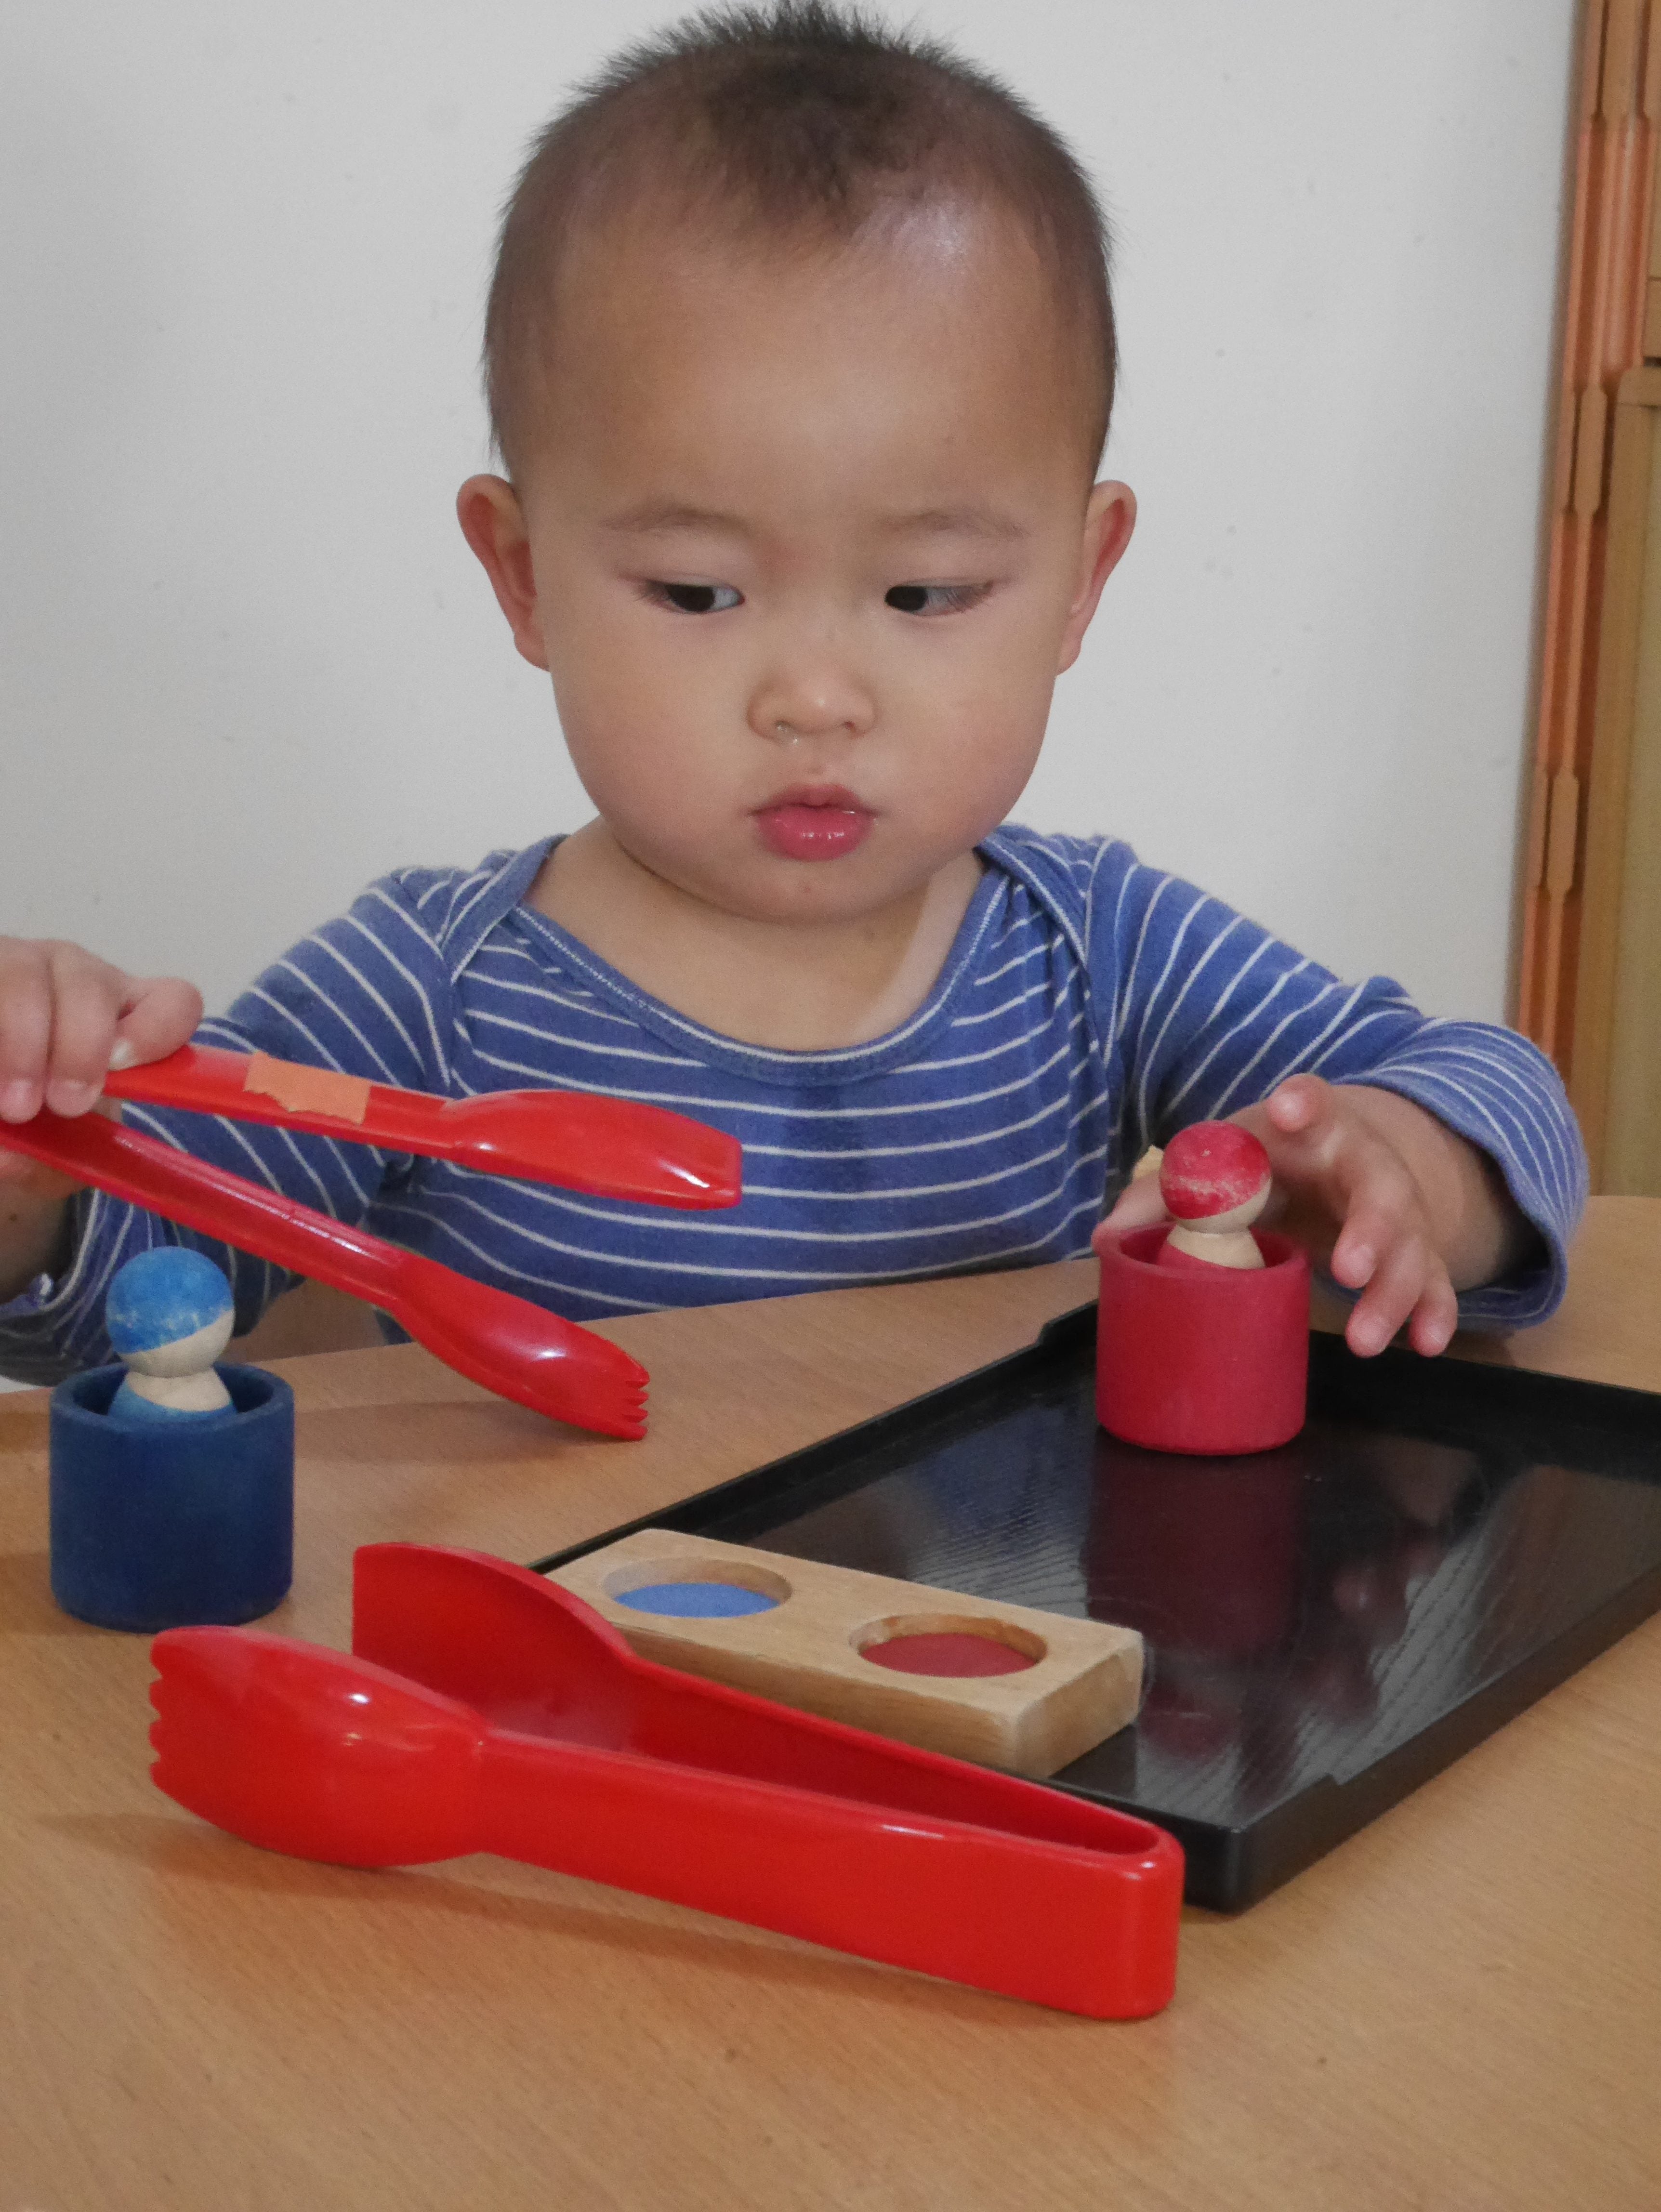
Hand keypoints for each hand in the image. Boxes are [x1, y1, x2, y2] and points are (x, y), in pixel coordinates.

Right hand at [0, 939, 200, 1202]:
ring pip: (25, 978)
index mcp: (127, 1015)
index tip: (120, 1069)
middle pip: (91, 987)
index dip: (156, 1031)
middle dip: (77, 1049)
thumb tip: (10, 1158)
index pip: (173, 1002)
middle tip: (64, 1105)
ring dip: (21, 1041)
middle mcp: (79, 978)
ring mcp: (23, 964)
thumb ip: (55, 1161)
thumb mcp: (61, 1149)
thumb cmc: (41, 1122)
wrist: (2, 1103)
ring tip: (14, 1108)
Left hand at [1096, 1076, 1522, 1358]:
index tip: (1290, 1109)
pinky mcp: (1414, 1253)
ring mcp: (1396, 1211)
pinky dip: (1434, 1311)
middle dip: (1372, 1227)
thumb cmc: (1263, 1164)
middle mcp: (1362, 1163)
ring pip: (1412, 1245)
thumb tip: (1105, 1238)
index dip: (1304, 1102)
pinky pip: (1435, 1281)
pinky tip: (1428, 1344)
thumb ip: (1163, 1194)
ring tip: (1366, 1339)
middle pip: (1380, 1186)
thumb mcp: (1219, 1166)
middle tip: (1350, 1268)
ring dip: (1394, 1291)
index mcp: (1309, 1129)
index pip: (1312, 1101)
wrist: (1333, 1166)